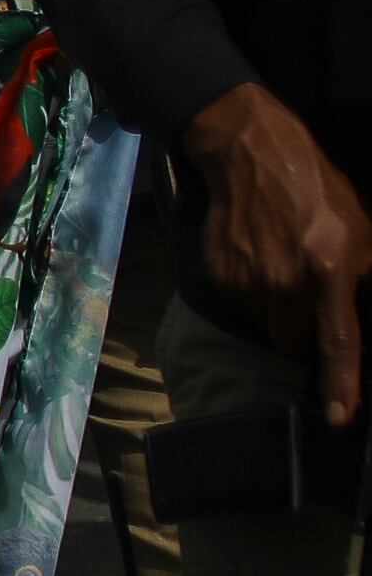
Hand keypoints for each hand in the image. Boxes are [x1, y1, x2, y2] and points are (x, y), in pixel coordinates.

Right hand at [182, 83, 371, 425]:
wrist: (251, 157)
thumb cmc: (318, 192)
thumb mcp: (361, 230)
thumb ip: (363, 276)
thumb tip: (359, 317)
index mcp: (330, 271)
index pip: (338, 341)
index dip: (341, 384)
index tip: (337, 418)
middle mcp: (286, 283)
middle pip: (292, 341)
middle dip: (300, 331)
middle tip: (306, 298)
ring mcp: (247, 282)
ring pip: (265, 324)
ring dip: (275, 309)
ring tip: (280, 268)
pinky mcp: (219, 276)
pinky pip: (240, 304)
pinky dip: (251, 291)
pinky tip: (257, 259)